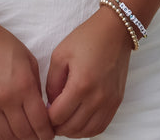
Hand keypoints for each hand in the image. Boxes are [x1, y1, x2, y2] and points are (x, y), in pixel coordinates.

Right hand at [0, 6, 55, 139]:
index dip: (47, 133)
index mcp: (24, 85)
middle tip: (39, 137)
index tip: (50, 134)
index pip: (40, 121)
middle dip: (35, 139)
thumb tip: (41, 109)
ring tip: (24, 137)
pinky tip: (6, 137)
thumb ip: (36, 86)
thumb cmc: (2, 44)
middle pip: (24, 133)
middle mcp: (6, 98)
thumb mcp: (28, 59)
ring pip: (6, 137)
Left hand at [45, 8, 132, 137]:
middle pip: (71, 128)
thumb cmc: (87, 38)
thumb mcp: (60, 54)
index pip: (58, 116)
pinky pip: (101, 126)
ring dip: (72, 130)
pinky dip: (88, 129)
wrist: (115, 30)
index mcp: (81, 84)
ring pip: (86, 132)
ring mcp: (109, 102)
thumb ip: (51, 82)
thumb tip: (51, 103)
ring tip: (64, 120)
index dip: (46, 117)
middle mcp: (97, 97)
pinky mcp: (116, 101)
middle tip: (50, 118)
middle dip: (57, 126)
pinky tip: (79, 121)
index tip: (42, 110)